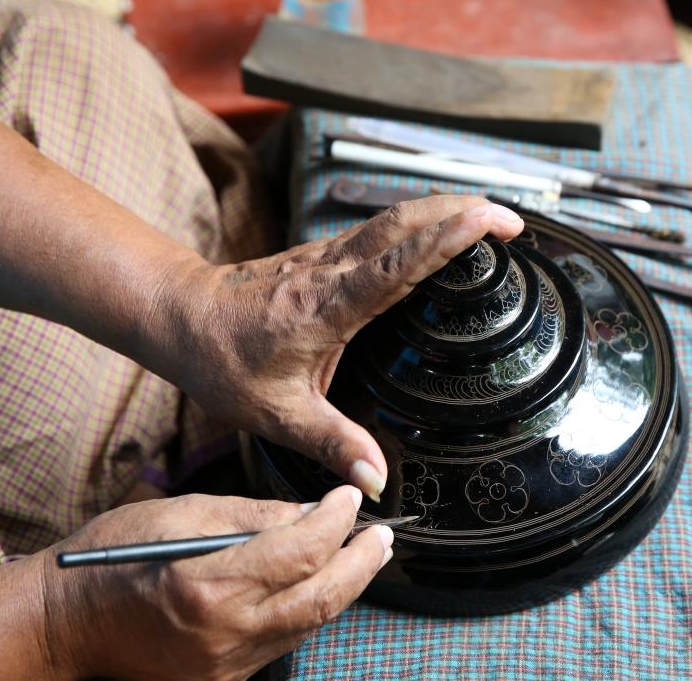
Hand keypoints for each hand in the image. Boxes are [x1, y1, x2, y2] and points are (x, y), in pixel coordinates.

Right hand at [43, 486, 386, 679]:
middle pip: (321, 597)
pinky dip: (308, 609)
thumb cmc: (111, 561)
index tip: (348, 498)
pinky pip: (283, 642)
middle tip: (382, 535)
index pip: (299, 551)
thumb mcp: (181, 514)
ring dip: (344, 586)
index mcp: (207, 585)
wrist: (66, 628)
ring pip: (308, 624)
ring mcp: (225, 667)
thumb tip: (310, 513)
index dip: (335, 521)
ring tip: (363, 555)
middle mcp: (223, 635)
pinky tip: (320, 584)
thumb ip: (252, 516)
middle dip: (361, 562)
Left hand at [156, 196, 522, 499]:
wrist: (178, 314)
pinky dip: (418, 223)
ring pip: (393, 219)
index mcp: (325, 308)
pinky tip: (438, 230)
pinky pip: (379, 230)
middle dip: (461, 213)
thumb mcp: (275, 414)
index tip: (487, 222)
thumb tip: (375, 481)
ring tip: (491, 216)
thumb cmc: (221, 361)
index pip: (395, 266)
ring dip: (443, 209)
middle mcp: (330, 272)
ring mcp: (326, 257)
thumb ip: (331, 443)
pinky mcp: (322, 255)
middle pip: (404, 225)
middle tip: (512, 221)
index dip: (444, 242)